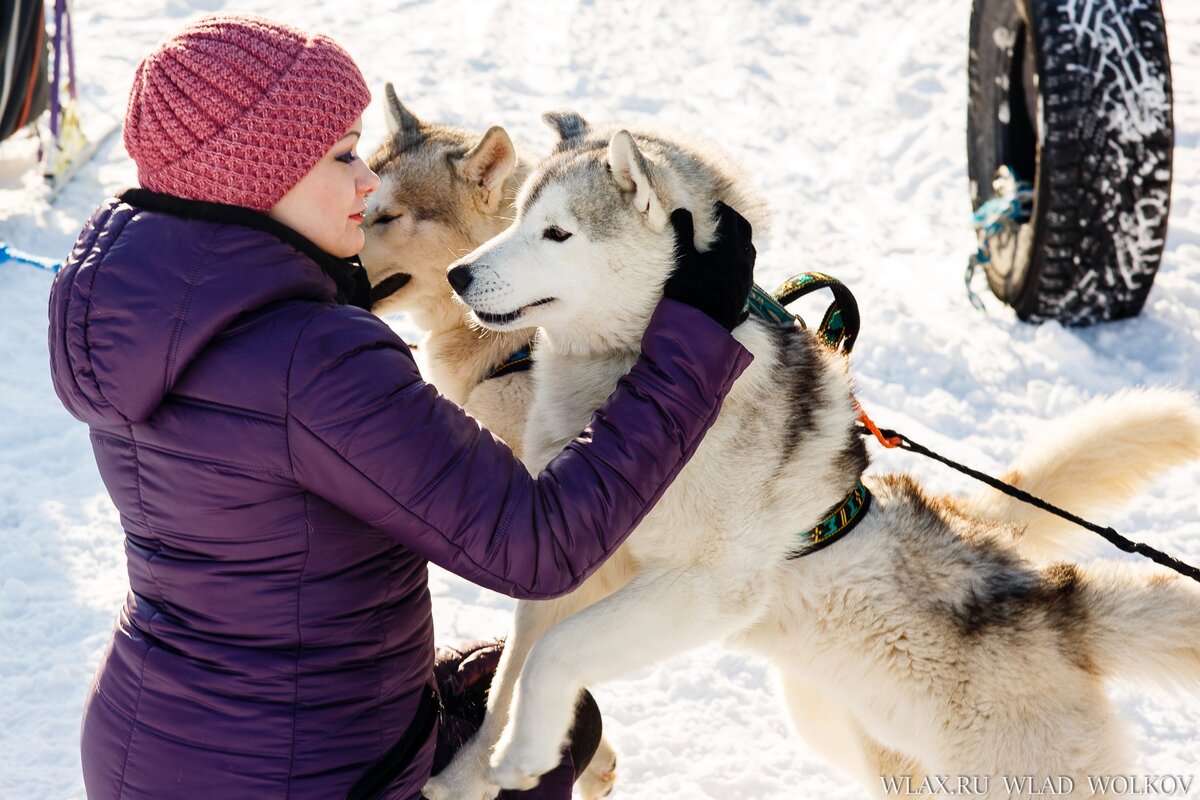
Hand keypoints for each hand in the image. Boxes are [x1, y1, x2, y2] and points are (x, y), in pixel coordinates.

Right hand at [662, 201, 754, 330]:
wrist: (699, 329)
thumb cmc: (689, 292)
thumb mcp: (683, 259)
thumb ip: (683, 233)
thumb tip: (681, 210)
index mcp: (730, 247)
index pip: (730, 217)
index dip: (720, 208)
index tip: (710, 206)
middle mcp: (743, 261)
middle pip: (745, 231)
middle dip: (734, 220)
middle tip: (720, 217)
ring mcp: (746, 278)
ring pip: (749, 251)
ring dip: (739, 241)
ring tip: (724, 241)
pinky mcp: (744, 293)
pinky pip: (746, 270)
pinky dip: (738, 260)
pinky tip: (727, 266)